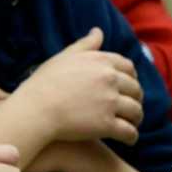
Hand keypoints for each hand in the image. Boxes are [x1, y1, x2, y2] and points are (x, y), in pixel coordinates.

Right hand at [16, 28, 142, 145]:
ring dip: (136, 118)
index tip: (128, 86)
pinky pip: (129, 132)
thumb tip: (98, 31)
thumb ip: (85, 44)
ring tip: (131, 124)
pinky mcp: (106, 124)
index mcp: (101, 62)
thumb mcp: (64, 57)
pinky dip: (132, 137)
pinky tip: (128, 139)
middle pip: (135, 89)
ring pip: (136, 111)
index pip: (128, 67)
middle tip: (130, 107)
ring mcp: (109, 102)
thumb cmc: (45, 82)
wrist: (35, 108)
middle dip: (135, 98)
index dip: (131, 78)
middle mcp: (109, 79)